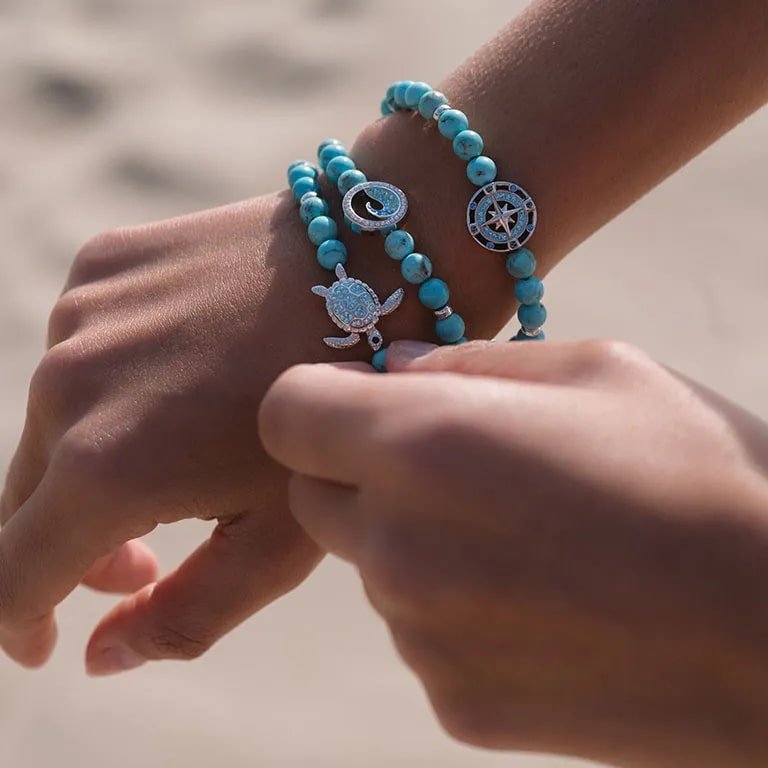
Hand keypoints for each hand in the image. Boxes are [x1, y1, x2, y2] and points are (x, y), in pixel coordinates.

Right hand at [0, 193, 336, 673]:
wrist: (374, 266)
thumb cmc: (343, 409)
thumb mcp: (283, 536)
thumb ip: (187, 612)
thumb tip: (100, 655)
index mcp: (107, 468)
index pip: (8, 578)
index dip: (19, 623)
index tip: (47, 636)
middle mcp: (67, 384)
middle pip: (24, 499)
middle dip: (74, 545)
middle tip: (147, 556)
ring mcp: (80, 312)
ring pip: (51, 421)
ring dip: (93, 458)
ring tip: (180, 457)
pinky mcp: (102, 264)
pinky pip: (81, 348)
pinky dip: (113, 383)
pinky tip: (186, 375)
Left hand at [259, 340, 767, 767]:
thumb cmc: (699, 469)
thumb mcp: (593, 370)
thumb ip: (469, 364)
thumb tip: (391, 369)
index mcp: (424, 445)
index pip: (284, 412)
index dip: (317, 398)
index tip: (364, 398)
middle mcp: (398, 547)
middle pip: (313, 493)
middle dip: (358, 469)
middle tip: (452, 459)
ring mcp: (420, 637)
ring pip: (368, 563)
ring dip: (411, 539)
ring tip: (519, 533)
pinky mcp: (455, 702)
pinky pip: (416, 633)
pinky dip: (451, 608)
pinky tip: (539, 598)